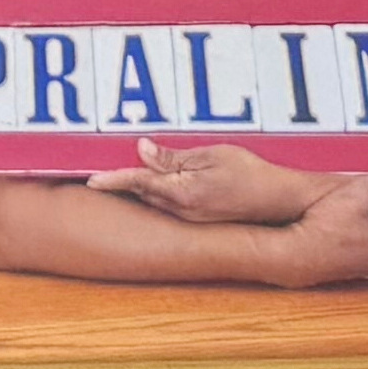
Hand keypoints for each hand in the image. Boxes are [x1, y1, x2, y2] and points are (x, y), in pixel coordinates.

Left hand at [80, 143, 325, 227]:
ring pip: (154, 199)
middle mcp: (182, 210)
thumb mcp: (211, 156)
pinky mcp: (198, 218)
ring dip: (137, 187)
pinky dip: (154, 193)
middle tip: (97, 173)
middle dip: (120, 183)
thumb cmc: (248, 173)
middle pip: (142, 192)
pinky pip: (167, 204)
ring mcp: (190, 217)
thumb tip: (142, 150)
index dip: (114, 179)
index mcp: (183, 192)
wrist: (276, 201)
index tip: (91, 180)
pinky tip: (151, 183)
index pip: (140, 182)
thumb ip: (174, 157)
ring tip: (116, 175)